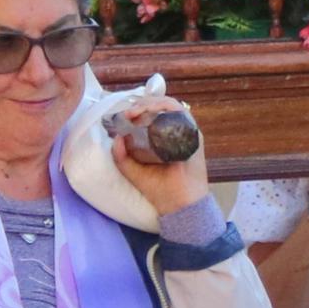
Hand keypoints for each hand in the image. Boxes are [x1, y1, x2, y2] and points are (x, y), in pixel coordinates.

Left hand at [105, 93, 209, 215]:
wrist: (179, 204)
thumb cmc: (160, 190)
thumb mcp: (134, 171)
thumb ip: (122, 157)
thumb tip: (115, 137)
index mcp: (162, 140)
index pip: (151, 115)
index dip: (136, 110)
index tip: (123, 116)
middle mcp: (175, 133)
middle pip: (159, 107)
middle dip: (141, 105)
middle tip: (127, 114)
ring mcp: (185, 132)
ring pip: (169, 106)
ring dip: (150, 104)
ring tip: (135, 112)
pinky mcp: (193, 134)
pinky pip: (180, 112)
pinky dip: (165, 107)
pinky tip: (150, 112)